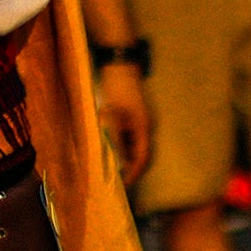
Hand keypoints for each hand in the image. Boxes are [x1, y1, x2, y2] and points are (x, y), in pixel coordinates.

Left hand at [91, 60, 152, 185]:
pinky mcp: (131, 117)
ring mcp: (139, 121)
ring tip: (109, 168)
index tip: (124, 185)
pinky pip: (127, 136)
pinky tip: (107, 148)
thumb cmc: (117, 88)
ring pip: (132, 146)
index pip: (143, 158)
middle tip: (115, 180)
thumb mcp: (113, 114)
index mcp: (143, 127)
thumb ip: (115, 136)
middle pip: (140, 154)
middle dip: (129, 168)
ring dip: (123, 156)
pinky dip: (119, 145)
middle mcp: (144, 127)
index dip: (134, 173)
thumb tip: (116, 159)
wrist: (119, 65)